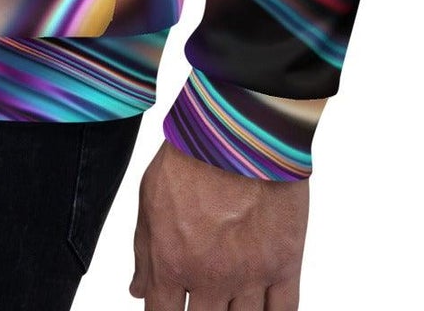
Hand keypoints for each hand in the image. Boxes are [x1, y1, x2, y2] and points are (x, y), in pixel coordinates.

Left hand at [128, 139, 307, 308]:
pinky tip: (265, 309)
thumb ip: (144, 251)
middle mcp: (211, 278)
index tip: (170, 308)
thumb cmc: (191, 156)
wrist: (239, 130)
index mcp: (172, 263)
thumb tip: (138, 290)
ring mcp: (251, 275)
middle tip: (204, 299)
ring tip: (230, 302)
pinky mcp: (285, 263)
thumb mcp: (150, 198)